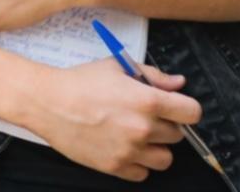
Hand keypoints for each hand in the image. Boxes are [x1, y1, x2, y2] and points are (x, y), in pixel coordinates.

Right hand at [25, 59, 199, 181]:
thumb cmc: (80, 82)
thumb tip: (178, 84)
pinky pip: (143, 173)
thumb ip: (153, 75)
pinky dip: (137, 163)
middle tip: (145, 117)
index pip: (192, 113)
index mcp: (148, 101)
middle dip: (165, 125)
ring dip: (156, 148)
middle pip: (178, 135)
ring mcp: (130, 150)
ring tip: (137, 136)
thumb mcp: (117, 67)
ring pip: (165, 159)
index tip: (176, 108)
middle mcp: (143, 128)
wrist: (47, 102)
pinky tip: (124, 147)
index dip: (185, 108)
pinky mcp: (115, 166)